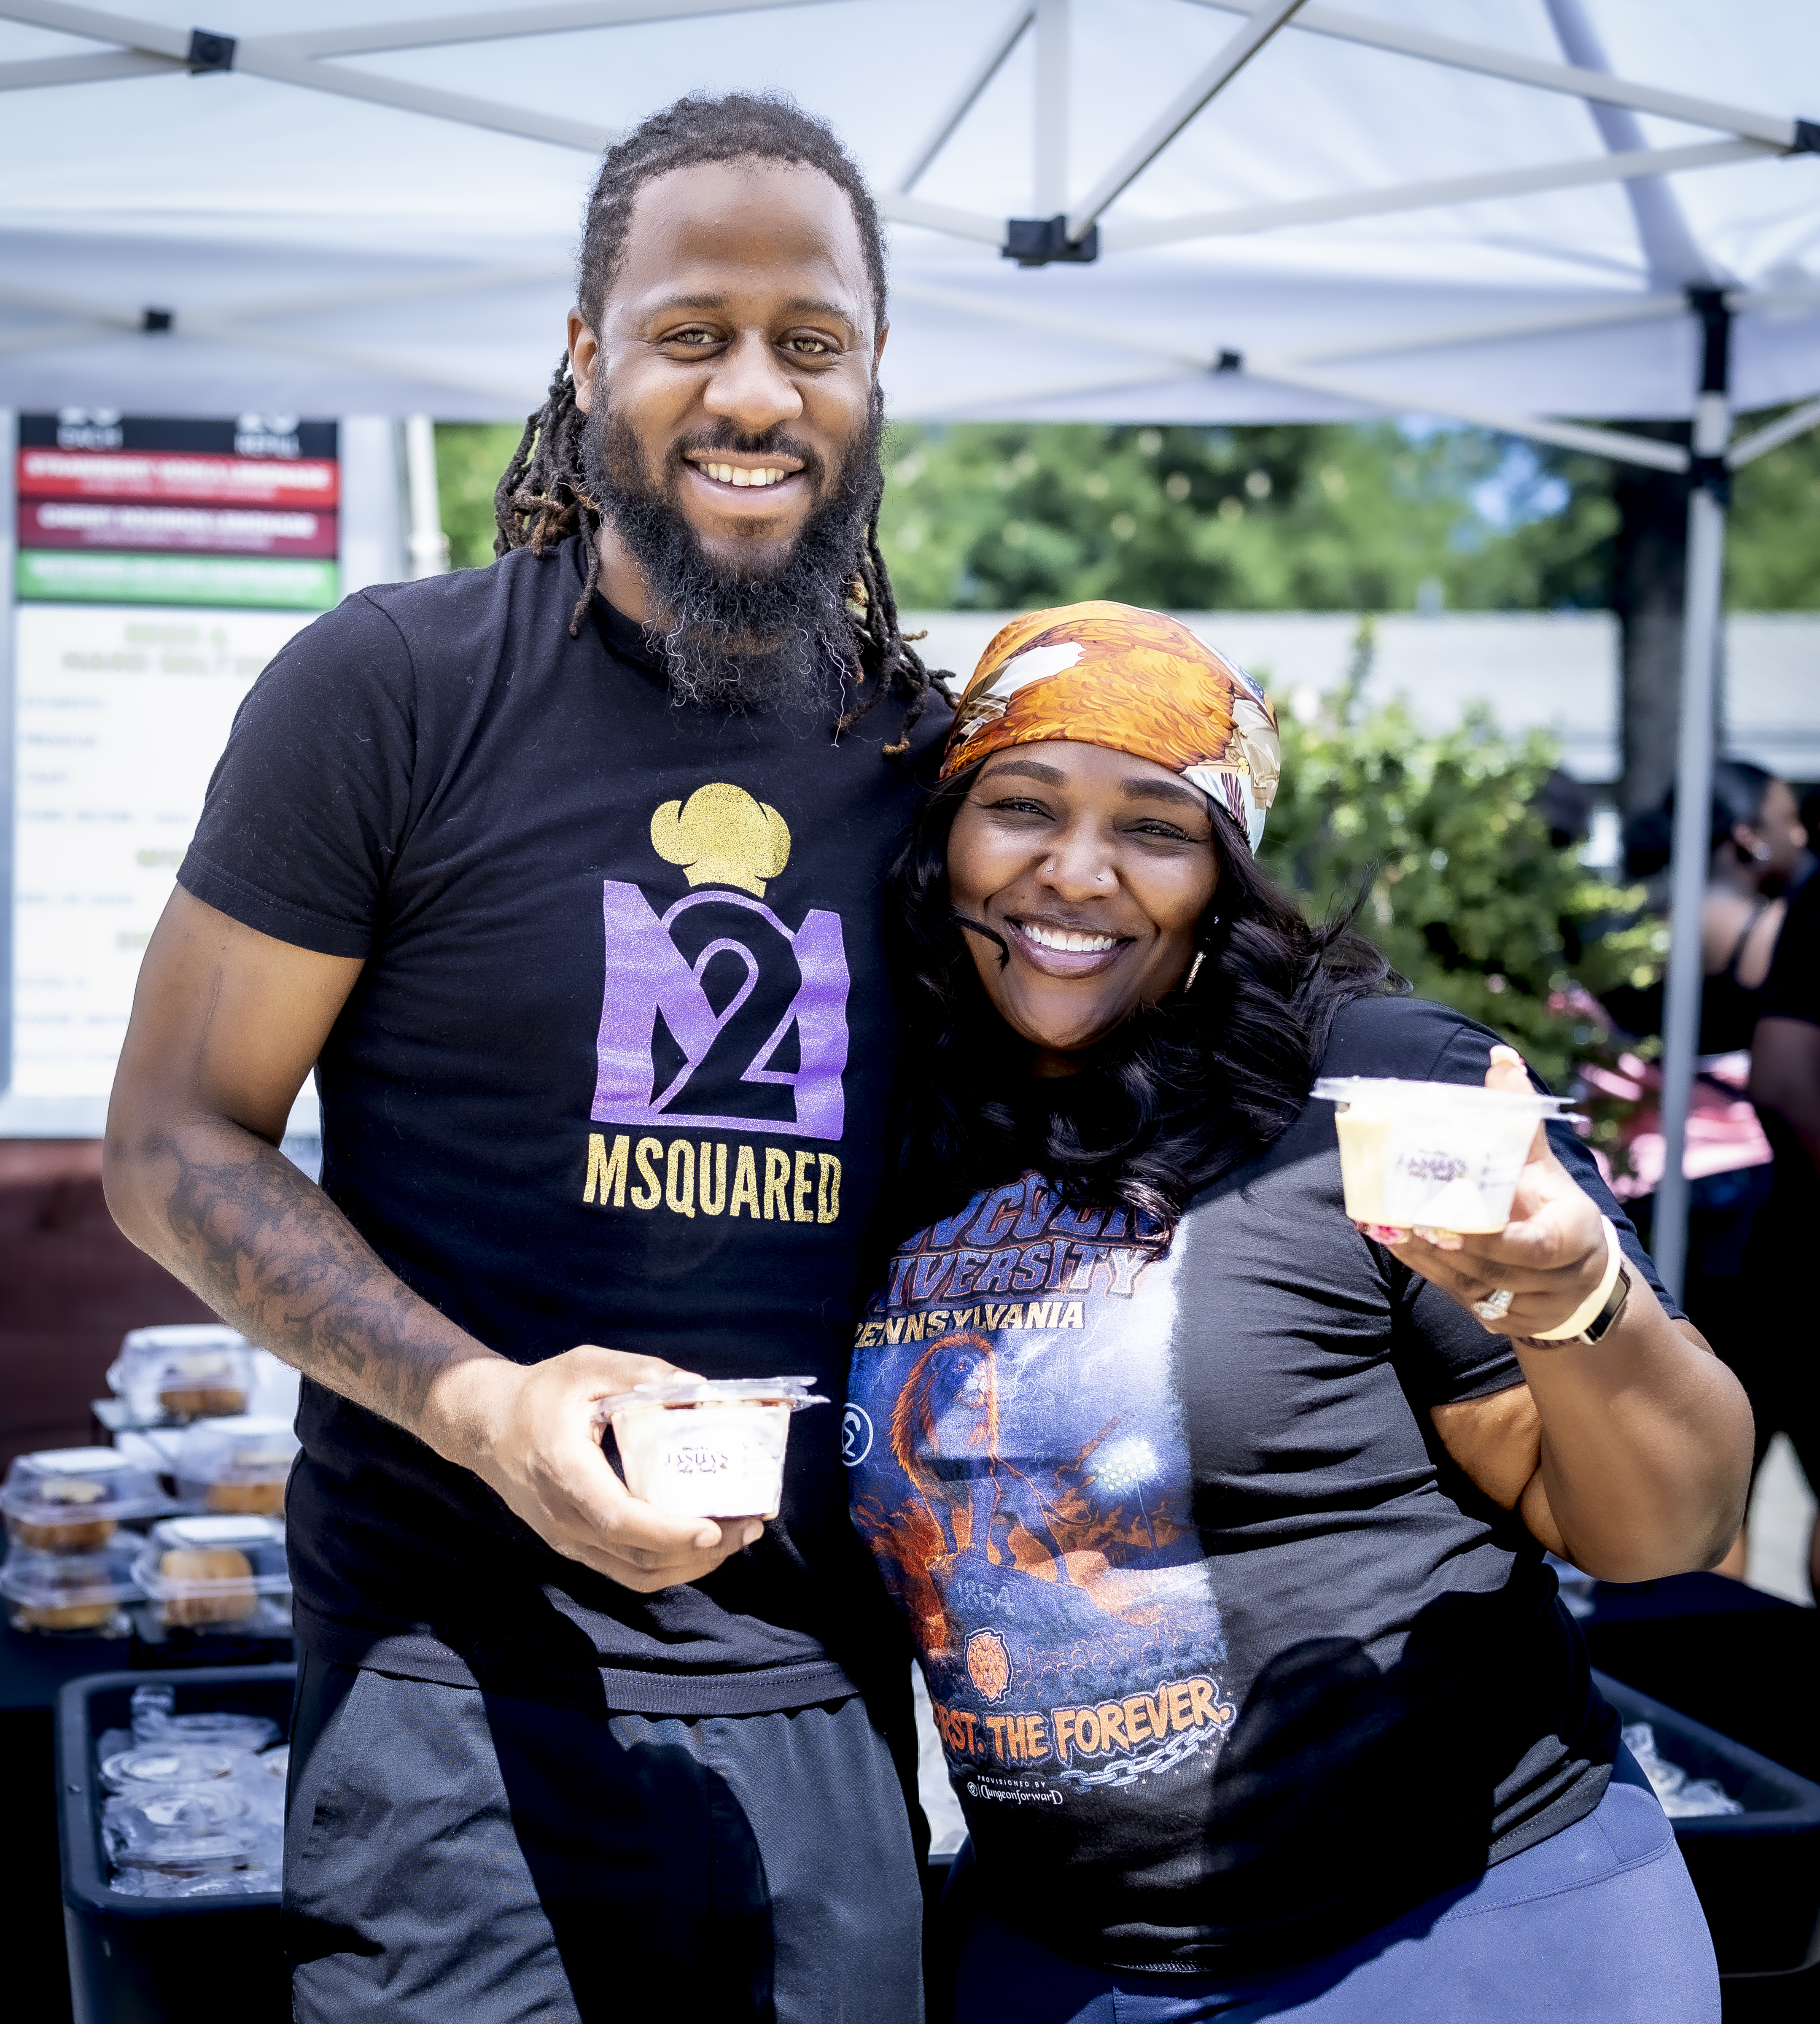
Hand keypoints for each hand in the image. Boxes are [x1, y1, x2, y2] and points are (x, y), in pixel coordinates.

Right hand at [432, 1345, 761, 1593]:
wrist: (484, 1426)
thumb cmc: (540, 1393)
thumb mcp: (588, 1367)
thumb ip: (641, 1373)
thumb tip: (701, 1388)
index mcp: (564, 1471)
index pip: (618, 1519)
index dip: (669, 1532)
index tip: (713, 1528)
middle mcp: (563, 1518)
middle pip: (636, 1558)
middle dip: (700, 1551)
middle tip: (749, 1525)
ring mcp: (566, 1539)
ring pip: (634, 1575)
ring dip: (690, 1566)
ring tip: (736, 1537)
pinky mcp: (573, 1545)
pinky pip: (624, 1571)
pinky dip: (668, 1566)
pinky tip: (701, 1545)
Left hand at [1356, 1046, 1608, 1338]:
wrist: (1579, 1275)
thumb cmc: (1552, 1207)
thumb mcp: (1544, 1165)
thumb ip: (1520, 1118)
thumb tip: (1500, 1058)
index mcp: (1573, 1237)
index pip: (1537, 1247)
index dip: (1493, 1238)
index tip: (1449, 1221)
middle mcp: (1558, 1279)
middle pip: (1495, 1267)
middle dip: (1447, 1246)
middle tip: (1403, 1218)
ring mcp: (1530, 1306)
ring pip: (1472, 1285)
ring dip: (1427, 1258)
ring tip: (1388, 1227)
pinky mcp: (1502, 1321)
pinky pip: (1459, 1297)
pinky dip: (1425, 1270)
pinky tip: (1394, 1243)